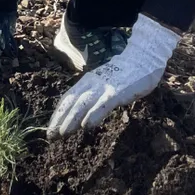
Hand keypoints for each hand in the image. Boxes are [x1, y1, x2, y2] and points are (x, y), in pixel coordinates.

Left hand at [48, 15, 180, 137]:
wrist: (143, 58)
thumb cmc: (124, 74)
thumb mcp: (104, 84)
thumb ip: (94, 97)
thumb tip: (83, 116)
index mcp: (87, 82)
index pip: (67, 99)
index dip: (58, 114)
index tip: (50, 130)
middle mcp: (91, 84)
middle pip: (71, 102)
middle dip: (60, 120)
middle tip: (51, 136)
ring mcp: (104, 87)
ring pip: (83, 104)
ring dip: (71, 119)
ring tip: (63, 133)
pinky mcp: (117, 91)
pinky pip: (103, 104)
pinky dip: (94, 114)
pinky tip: (87, 126)